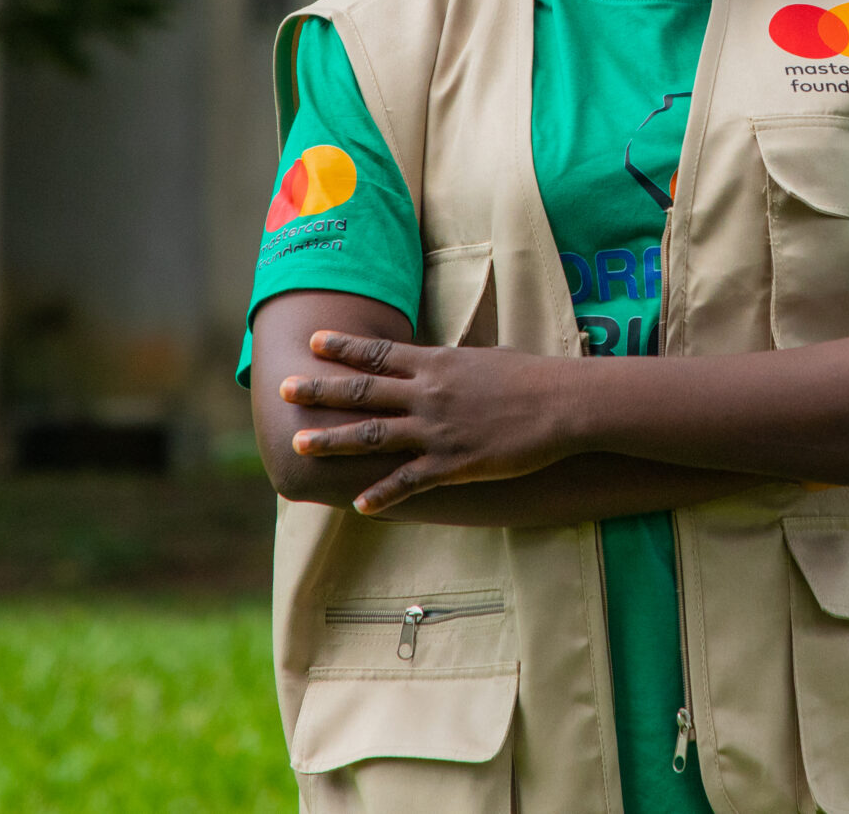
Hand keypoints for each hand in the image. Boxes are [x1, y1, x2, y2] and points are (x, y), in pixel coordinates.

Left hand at [280, 330, 576, 514]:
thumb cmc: (532, 377)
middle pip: (363, 390)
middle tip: (284, 388)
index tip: (313, 343)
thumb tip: (437, 361)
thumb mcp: (486, 358)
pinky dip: (383, 495)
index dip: (344, 348)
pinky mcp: (454, 464)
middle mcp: (428, 395)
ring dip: (334, 439)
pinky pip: (409, 481)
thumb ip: (453, 365)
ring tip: (301, 443)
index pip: (380, 353)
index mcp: (437, 364)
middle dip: (321, 389)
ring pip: (374, 435)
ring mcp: (437, 430)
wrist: (563, 404)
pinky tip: (359, 505)